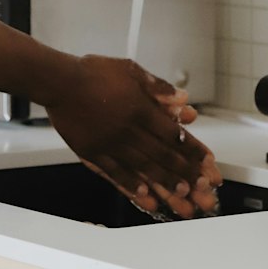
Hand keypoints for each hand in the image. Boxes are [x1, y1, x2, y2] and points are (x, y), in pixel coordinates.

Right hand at [44, 55, 221, 218]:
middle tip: (202, 190)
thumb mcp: (130, 69)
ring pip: (144, 168)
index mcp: (140, 108)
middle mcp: (129, 129)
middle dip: (186, 175)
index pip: (174, 135)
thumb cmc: (93, 72)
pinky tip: (146, 197)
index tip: (208, 165)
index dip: (193, 151)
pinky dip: (132, 186)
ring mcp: (111, 143)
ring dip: (165, 184)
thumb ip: (158, 86)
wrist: (59, 81)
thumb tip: (183, 99)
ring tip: (182, 198)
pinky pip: (116, 173)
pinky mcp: (94, 153)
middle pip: (163, 156)